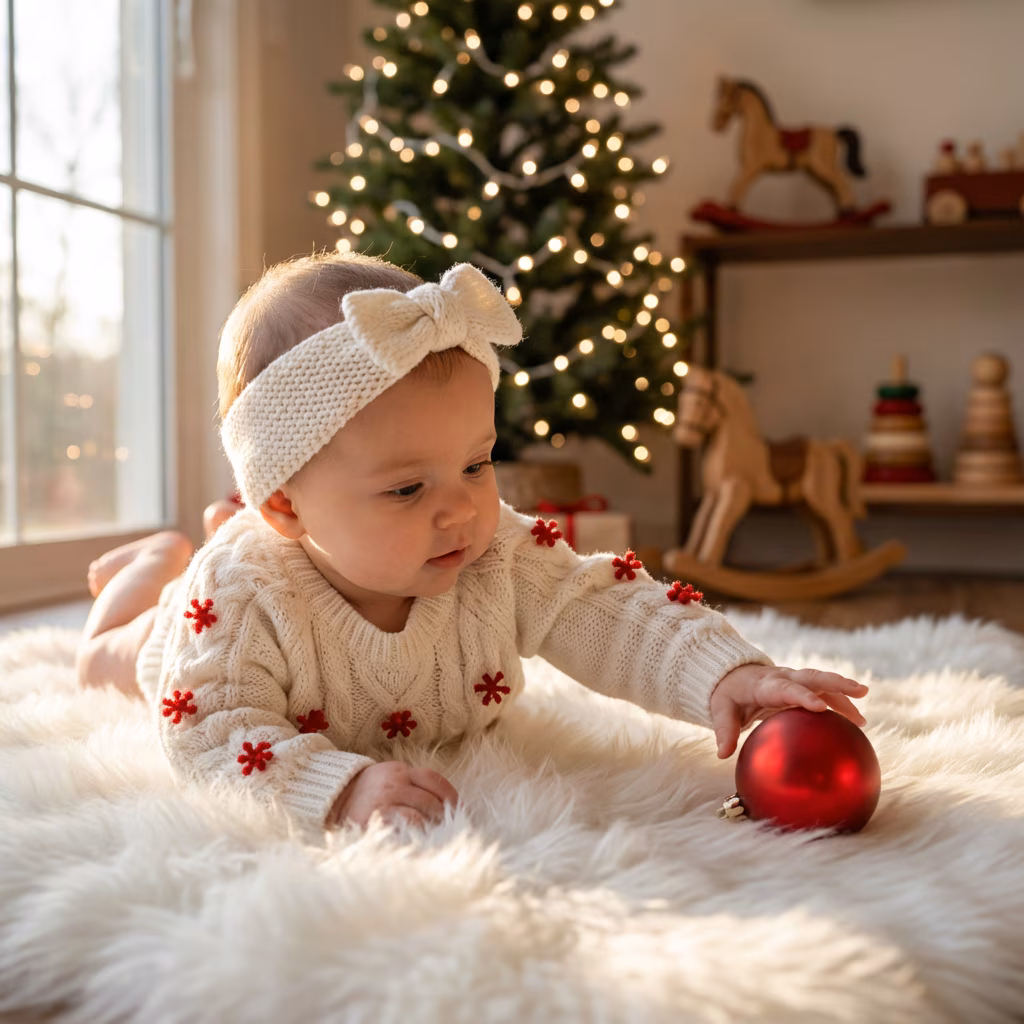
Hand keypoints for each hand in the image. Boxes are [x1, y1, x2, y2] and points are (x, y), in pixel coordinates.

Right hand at [327, 761, 458, 828]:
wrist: (331, 800)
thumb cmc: (368, 793)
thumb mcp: (389, 778)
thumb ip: (412, 785)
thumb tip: (447, 804)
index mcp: (399, 770)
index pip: (433, 779)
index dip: (451, 795)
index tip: (460, 809)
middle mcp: (393, 783)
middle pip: (430, 800)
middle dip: (444, 817)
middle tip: (451, 828)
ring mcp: (384, 801)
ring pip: (420, 815)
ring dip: (432, 828)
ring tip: (437, 837)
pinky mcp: (376, 819)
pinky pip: (404, 828)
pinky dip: (417, 835)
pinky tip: (421, 842)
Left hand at [709, 663, 867, 758]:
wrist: (731, 675)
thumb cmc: (727, 693)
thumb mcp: (720, 709)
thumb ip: (724, 730)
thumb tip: (723, 754)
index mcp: (765, 684)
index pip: (786, 688)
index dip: (802, 696)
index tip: (819, 707)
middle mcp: (784, 678)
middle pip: (813, 678)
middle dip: (837, 684)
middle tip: (861, 692)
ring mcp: (794, 681)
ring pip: (823, 685)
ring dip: (845, 697)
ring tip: (863, 720)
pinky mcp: (801, 687)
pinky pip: (823, 694)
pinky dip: (841, 704)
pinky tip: (857, 723)